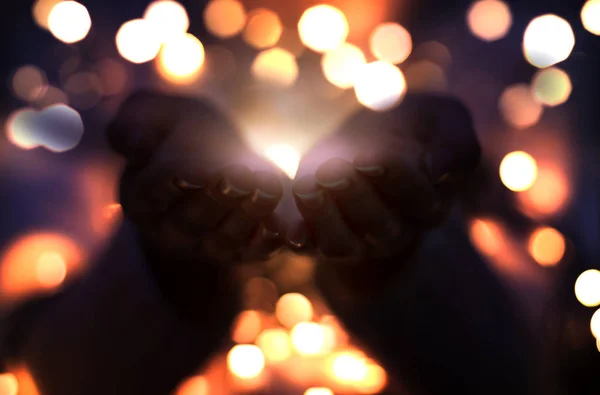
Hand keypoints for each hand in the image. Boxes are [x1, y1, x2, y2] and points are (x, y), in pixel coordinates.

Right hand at [108, 90, 285, 264]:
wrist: (223, 156)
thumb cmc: (187, 132)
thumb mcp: (159, 114)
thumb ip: (137, 119)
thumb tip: (134, 142)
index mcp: (140, 198)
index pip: (151, 192)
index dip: (175, 178)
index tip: (200, 163)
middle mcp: (170, 230)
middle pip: (192, 220)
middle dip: (220, 197)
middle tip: (243, 174)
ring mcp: (206, 246)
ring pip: (226, 238)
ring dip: (250, 212)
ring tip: (269, 185)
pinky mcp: (240, 252)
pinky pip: (254, 252)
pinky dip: (269, 239)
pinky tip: (282, 221)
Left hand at [288, 94, 478, 268]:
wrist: (371, 136)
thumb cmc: (412, 126)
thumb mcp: (445, 120)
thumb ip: (455, 143)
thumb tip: (433, 167)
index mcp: (429, 204)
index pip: (422, 203)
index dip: (398, 182)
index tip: (374, 156)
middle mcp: (395, 229)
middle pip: (379, 226)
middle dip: (355, 198)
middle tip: (334, 168)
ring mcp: (356, 238)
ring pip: (340, 243)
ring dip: (322, 216)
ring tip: (307, 184)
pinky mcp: (320, 234)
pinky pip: (307, 244)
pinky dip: (296, 232)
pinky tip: (285, 216)